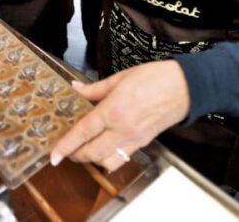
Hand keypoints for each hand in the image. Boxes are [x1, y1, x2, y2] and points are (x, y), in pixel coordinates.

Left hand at [51, 60, 190, 172]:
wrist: (184, 87)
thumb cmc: (153, 78)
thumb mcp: (119, 78)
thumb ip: (94, 89)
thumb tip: (76, 89)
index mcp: (113, 110)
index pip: (83, 133)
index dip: (65, 146)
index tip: (53, 156)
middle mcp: (122, 129)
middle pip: (92, 153)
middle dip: (75, 156)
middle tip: (66, 151)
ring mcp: (134, 138)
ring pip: (106, 161)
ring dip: (92, 160)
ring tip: (84, 150)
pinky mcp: (144, 143)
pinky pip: (122, 158)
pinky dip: (109, 159)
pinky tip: (104, 150)